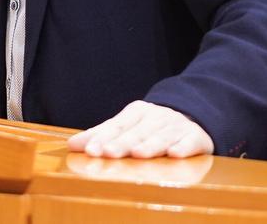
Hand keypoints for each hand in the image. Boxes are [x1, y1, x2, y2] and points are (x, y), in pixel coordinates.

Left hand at [67, 101, 213, 158]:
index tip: (91, 150)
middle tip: (107, 153)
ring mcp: (176, 126)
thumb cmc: (151, 126)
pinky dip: (183, 147)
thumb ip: (100, 135)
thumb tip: (71, 144)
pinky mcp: (195, 137)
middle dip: (122, 143)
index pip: (117, 126)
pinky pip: (189, 142)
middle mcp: (156, 117)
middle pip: (136, 132)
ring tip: (138, 153)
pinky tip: (175, 154)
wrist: (192, 117)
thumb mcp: (127, 126)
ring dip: (150, 145)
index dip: (103, 137)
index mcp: (137, 112)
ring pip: (161, 137)